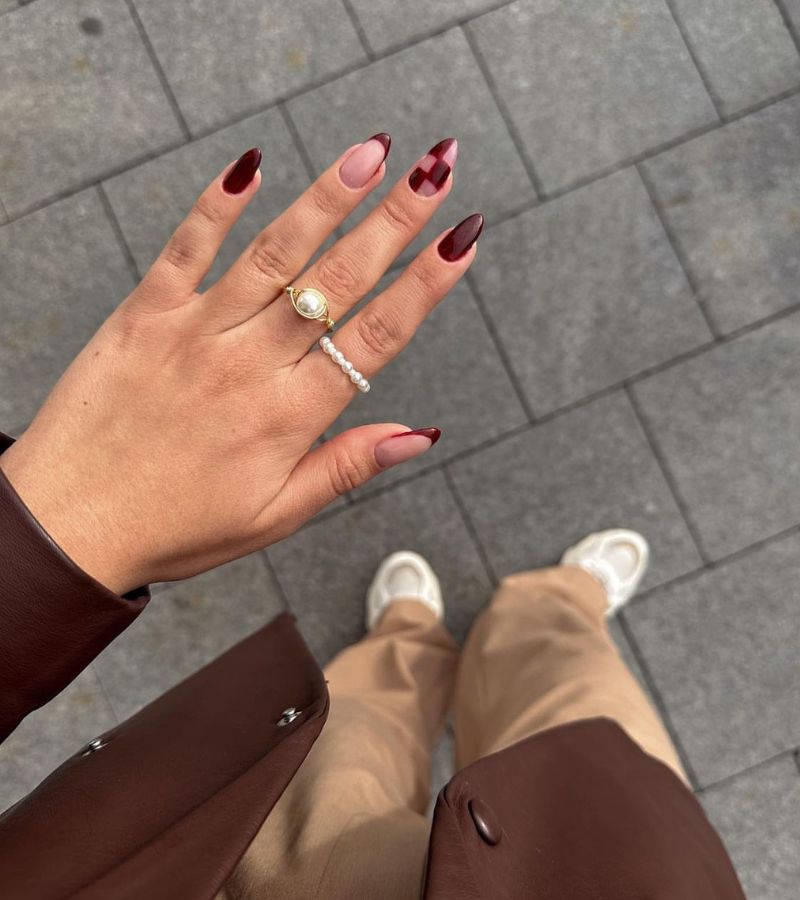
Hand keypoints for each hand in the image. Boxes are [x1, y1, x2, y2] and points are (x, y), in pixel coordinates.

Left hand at [0, 137, 481, 594]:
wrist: (68, 525)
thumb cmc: (175, 526)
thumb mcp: (274, 516)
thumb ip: (346, 466)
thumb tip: (418, 435)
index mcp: (289, 416)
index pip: (376, 336)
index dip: (425, 284)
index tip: (462, 239)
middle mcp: (250, 363)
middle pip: (338, 280)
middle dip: (395, 219)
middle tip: (437, 169)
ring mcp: (196, 332)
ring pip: (275, 253)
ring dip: (327, 198)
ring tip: (371, 152)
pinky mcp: (145, 314)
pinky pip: (187, 247)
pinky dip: (220, 203)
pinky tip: (252, 162)